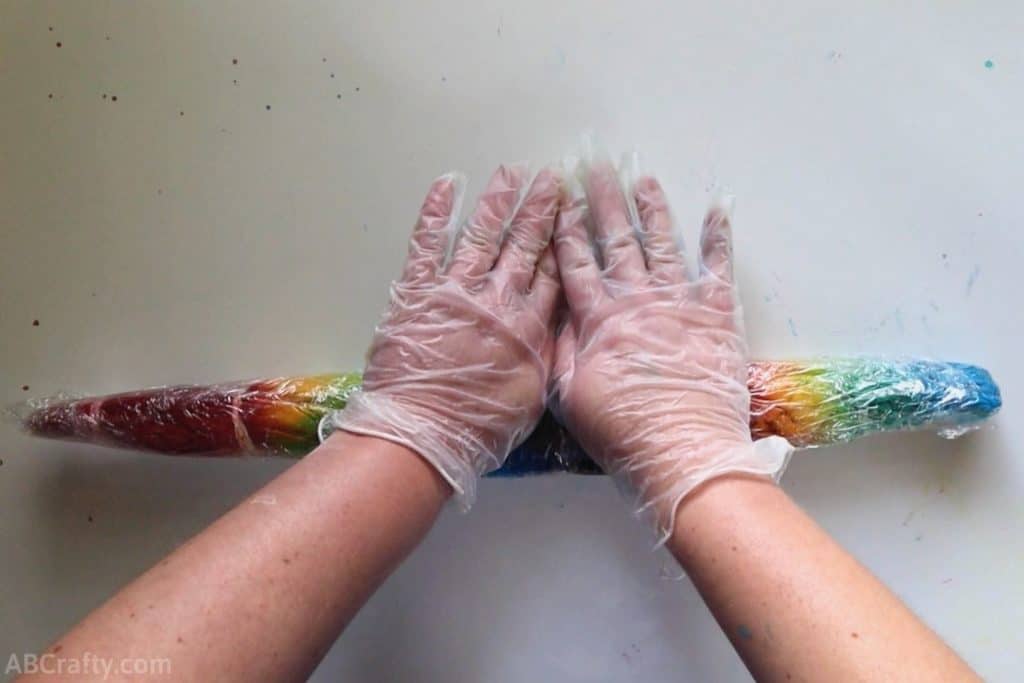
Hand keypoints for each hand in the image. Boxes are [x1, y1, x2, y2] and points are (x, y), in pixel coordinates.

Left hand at [321, 165, 561, 508]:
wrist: (423, 434)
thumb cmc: (479, 427)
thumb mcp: (532, 396)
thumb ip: (546, 352)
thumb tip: (559, 324)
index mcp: (528, 327)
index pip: (553, 272)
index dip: (565, 238)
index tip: (575, 212)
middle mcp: (498, 300)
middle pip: (524, 245)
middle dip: (540, 208)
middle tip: (552, 177)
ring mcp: (456, 291)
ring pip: (483, 235)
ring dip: (499, 200)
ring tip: (513, 171)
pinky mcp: (417, 291)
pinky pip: (428, 243)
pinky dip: (438, 212)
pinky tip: (448, 184)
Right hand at [550, 158, 790, 540]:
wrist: (683, 452)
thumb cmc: (622, 433)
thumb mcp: (569, 397)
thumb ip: (561, 349)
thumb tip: (556, 311)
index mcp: (599, 320)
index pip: (576, 263)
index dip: (564, 228)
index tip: (558, 198)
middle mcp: (637, 300)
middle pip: (615, 241)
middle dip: (603, 201)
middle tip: (594, 166)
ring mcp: (679, 303)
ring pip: (662, 244)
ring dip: (651, 209)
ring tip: (642, 178)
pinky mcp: (716, 315)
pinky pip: (717, 267)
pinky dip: (718, 237)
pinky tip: (718, 208)